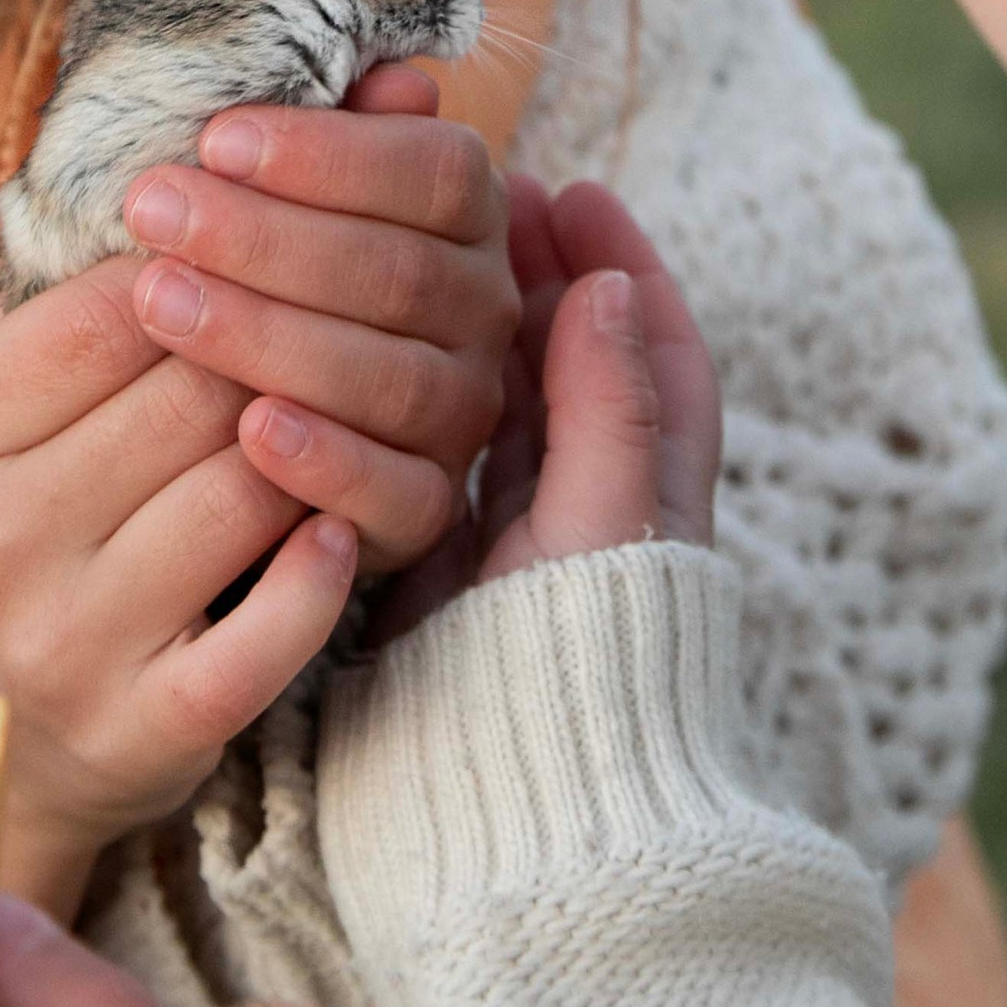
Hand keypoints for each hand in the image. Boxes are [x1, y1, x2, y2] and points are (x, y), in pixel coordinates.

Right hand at [0, 258, 359, 920]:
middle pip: (190, 392)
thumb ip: (59, 279)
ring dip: (311, 441)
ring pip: (242, 492)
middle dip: (277, 340)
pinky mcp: (145, 729)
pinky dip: (316, 571)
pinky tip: (336, 524)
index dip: (203, 261)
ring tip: (349, 405)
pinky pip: (267, 632)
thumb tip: (171, 131)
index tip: (261, 238)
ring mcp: (69, 639)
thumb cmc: (3, 524)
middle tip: (342, 307)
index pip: (107, 308)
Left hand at [118, 60, 519, 578]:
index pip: (435, 170)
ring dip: (271, 337)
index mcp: (466, 216)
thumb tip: (396, 77)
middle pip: (401, 272)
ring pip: (392, 378)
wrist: (230, 430)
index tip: (215, 139)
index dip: (329, 153)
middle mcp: (483, 311)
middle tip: (154, 211)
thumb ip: (327, 133)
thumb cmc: (254, 274)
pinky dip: (326, 460)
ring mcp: (463, 415)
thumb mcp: (277, 194)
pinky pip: (396, 493)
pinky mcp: (428, 510)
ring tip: (159, 301)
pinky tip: (247, 428)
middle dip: (268, 238)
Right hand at [380, 177, 721, 640]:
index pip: (652, 341)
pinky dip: (386, 410)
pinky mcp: (439, 578)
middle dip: (520, 273)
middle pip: (560, 358)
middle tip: (474, 197)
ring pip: (483, 401)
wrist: (524, 817)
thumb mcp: (611, 524)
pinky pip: (414, 465)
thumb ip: (612, 405)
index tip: (571, 189)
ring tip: (404, 251)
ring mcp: (513, 541)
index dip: (616, 258)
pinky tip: (351, 361)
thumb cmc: (586, 671)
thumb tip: (606, 284)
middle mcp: (589, 503)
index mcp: (655, 483)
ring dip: (450, 326)